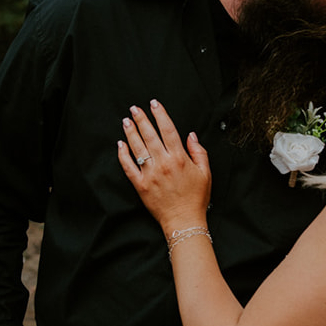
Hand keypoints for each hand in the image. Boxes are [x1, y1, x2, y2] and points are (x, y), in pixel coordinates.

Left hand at [117, 100, 210, 234]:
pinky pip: (128, 167)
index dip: (160, 114)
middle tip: (134, 108)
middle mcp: (163, 163)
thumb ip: (198, 152)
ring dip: (130, 132)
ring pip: (137, 148)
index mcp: (179, 158)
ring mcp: (150, 174)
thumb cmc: (196, 198)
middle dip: (141, 119)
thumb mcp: (205, 173)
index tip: (154, 104)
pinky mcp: (141, 185)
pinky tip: (120, 145)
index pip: (168, 130)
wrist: (184, 221)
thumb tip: (191, 135)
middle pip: (150, 135)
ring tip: (126, 121)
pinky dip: (123, 155)